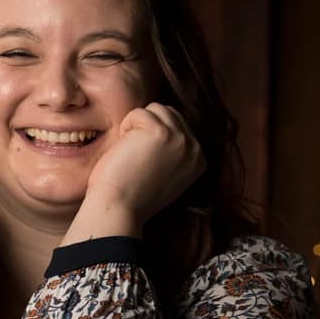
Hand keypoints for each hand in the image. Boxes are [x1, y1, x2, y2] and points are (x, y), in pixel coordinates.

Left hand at [65, 103, 205, 242]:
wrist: (119, 210)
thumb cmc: (133, 195)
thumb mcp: (166, 174)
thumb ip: (173, 151)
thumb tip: (166, 124)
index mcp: (200, 159)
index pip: (178, 125)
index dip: (154, 137)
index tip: (145, 164)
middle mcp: (195, 148)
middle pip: (168, 113)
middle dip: (146, 128)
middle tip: (136, 157)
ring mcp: (180, 138)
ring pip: (155, 109)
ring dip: (136, 126)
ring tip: (131, 153)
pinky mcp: (160, 132)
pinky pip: (138, 113)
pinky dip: (124, 128)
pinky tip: (125, 152)